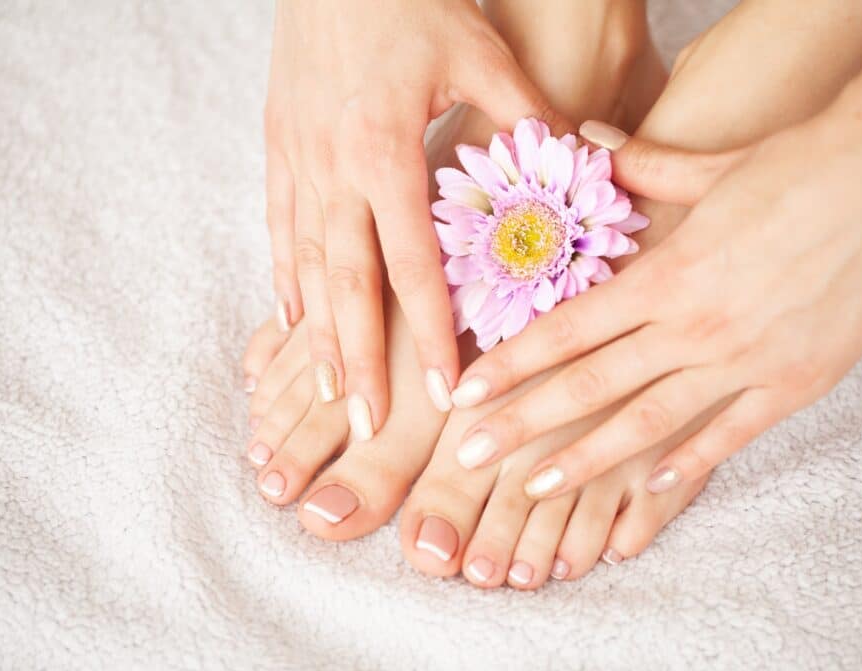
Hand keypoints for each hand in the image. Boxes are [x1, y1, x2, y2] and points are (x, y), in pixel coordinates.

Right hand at [264, 0, 561, 437]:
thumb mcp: (479, 52)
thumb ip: (526, 118)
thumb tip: (584, 168)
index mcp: (385, 150)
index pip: (409, 266)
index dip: (426, 337)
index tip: (440, 396)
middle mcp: (333, 167)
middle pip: (346, 284)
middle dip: (357, 362)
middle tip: (366, 427)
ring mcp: (297, 160)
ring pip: (304, 266)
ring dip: (316, 337)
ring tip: (326, 396)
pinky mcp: (278, 148)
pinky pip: (277, 228)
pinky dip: (284, 281)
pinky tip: (290, 322)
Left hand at [447, 103, 861, 498]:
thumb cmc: (796, 168)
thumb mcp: (709, 164)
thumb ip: (639, 165)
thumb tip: (587, 134)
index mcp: (666, 273)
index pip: (568, 328)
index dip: (510, 363)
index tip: (463, 394)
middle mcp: (694, 324)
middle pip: (590, 382)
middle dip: (523, 422)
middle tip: (468, 455)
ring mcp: (744, 359)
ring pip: (649, 420)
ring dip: (586, 458)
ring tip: (533, 487)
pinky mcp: (794, 383)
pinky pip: (730, 434)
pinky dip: (688, 464)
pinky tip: (647, 491)